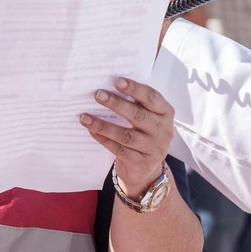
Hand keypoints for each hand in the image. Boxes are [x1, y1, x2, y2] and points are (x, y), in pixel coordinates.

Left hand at [81, 77, 175, 196]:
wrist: (146, 170)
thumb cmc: (143, 134)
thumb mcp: (147, 118)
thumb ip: (136, 104)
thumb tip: (107, 88)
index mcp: (165, 113)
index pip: (152, 97)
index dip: (135, 88)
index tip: (117, 81)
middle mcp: (163, 130)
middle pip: (138, 115)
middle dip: (116, 104)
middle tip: (98, 94)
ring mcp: (153, 148)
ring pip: (126, 135)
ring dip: (103, 125)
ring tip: (85, 117)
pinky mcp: (141, 163)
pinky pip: (119, 149)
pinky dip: (104, 139)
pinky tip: (91, 131)